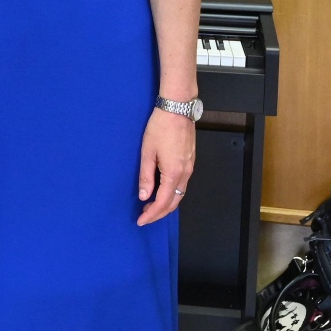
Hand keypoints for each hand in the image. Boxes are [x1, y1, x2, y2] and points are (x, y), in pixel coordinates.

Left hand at [136, 108, 195, 225]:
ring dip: (166, 204)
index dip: (151, 214)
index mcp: (174, 173)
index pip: (163, 202)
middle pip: (174, 202)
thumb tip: (144, 197)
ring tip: (150, 207)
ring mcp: (190, 168)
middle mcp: (186, 174)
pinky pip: (182, 185)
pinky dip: (172, 194)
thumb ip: (146, 176)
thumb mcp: (147, 151)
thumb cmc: (160, 127)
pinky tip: (162, 192)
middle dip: (159, 213)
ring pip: (180, 194)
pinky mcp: (191, 161)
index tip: (140, 220)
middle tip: (144, 217)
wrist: (178, 109)